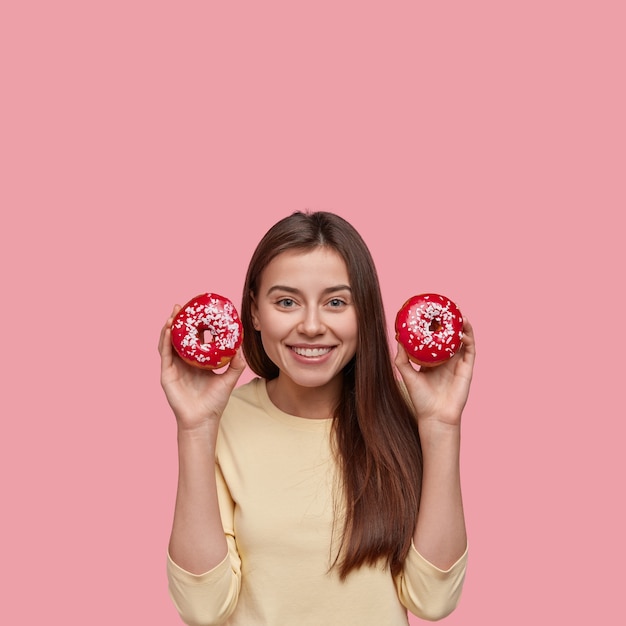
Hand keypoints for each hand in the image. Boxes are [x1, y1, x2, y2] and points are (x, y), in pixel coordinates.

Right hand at [158, 306, 246, 429]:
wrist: (203, 420)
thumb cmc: (214, 401)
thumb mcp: (228, 378)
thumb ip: (236, 364)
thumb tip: (241, 348)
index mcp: (196, 360)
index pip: (194, 337)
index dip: (195, 324)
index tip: (198, 309)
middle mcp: (183, 361)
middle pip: (179, 336)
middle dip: (179, 320)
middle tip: (182, 305)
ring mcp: (173, 367)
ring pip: (168, 342)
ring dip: (169, 327)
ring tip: (173, 314)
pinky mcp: (167, 374)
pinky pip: (165, 354)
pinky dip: (165, 341)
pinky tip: (168, 330)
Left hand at [394, 318, 475, 427]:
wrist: (435, 416)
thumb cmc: (421, 399)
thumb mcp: (407, 375)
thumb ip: (402, 359)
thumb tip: (398, 339)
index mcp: (433, 360)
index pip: (435, 339)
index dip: (435, 326)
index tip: (431, 312)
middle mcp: (447, 360)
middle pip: (450, 336)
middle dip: (451, 322)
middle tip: (448, 307)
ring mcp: (458, 364)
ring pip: (463, 340)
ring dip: (463, 326)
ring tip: (459, 313)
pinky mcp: (467, 369)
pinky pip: (470, 351)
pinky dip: (469, 339)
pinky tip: (464, 330)